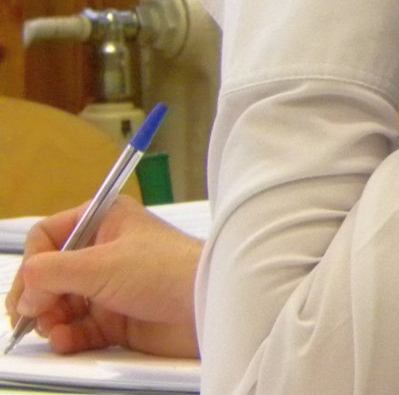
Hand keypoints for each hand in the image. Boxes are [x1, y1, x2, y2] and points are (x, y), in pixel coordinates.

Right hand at [5, 198, 200, 357]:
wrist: (208, 306)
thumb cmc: (167, 270)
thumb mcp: (101, 264)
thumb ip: (51, 273)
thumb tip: (26, 293)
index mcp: (105, 221)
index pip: (48, 235)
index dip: (33, 262)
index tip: (28, 288)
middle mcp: (105, 251)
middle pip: (49, 274)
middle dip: (36, 297)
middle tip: (30, 317)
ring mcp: (110, 286)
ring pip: (60, 305)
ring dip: (49, 320)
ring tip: (54, 330)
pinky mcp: (117, 318)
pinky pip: (78, 329)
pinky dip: (66, 337)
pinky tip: (65, 341)